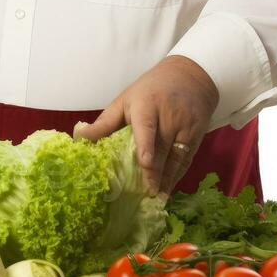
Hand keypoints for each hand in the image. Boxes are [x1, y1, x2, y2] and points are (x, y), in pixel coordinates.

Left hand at [76, 56, 218, 199]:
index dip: (146, 146)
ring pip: (175, 158)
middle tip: (142, 196)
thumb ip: (105, 122)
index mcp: (147, 105)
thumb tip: (80, 138)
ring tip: (154, 199)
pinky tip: (166, 190)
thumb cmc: (150, 90)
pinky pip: (185, 161)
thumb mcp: (126, 100)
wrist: (190, 77)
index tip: (144, 164)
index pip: (147, 127)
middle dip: (153, 173)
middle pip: (161, 148)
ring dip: (165, 180)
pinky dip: (176, 177)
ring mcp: (186, 127)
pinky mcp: (197, 136)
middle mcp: (169, 116)